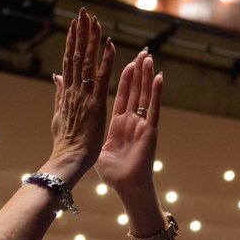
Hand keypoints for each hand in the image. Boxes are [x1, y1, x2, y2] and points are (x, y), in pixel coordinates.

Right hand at [46, 8, 114, 183]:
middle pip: (77, 56)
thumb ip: (58, 94)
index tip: (75, 24)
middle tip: (84, 12)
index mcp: (66, 93)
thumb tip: (56, 76)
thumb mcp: (58, 115)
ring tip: (94, 20)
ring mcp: (84, 96)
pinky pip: (102, 79)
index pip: (69, 61)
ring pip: (87, 62)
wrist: (67, 160)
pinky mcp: (96, 104)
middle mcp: (74, 90)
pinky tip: (110, 44)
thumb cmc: (65, 143)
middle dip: (80, 33)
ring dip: (91, 41)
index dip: (72, 41)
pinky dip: (106, 61)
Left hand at [96, 49, 161, 195]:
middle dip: (138, 72)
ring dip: (147, 76)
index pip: (122, 96)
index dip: (124, 79)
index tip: (126, 62)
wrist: (126, 187)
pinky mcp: (149, 131)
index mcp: (118, 125)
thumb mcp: (98, 148)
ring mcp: (142, 125)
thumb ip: (91, 132)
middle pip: (135, 91)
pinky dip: (156, 93)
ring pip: (145, 96)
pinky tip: (159, 78)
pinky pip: (153, 109)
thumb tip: (80, 126)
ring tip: (148, 57)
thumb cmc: (113, 174)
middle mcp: (131, 122)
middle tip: (141, 52)